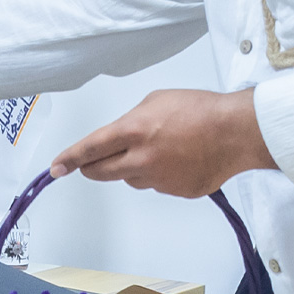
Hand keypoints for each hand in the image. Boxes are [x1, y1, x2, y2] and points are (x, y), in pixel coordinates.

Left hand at [48, 88, 276, 197]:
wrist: (237, 132)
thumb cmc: (201, 110)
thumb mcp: (155, 101)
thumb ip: (131, 121)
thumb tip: (120, 137)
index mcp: (134, 131)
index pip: (90, 149)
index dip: (69, 159)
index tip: (55, 168)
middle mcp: (142, 159)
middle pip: (101, 172)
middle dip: (93, 167)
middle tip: (94, 162)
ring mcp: (159, 179)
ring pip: (130, 179)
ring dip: (133, 168)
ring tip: (161, 148)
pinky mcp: (176, 192)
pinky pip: (156, 185)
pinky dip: (160, 174)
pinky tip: (179, 159)